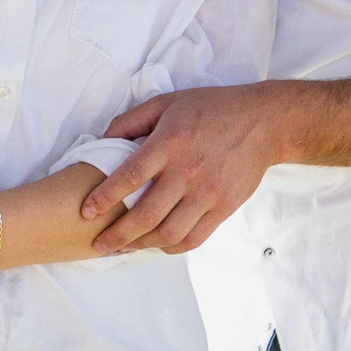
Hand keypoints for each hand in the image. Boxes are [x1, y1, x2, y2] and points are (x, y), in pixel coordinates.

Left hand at [79, 84, 291, 253]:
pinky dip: (172, 247)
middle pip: (146, 214)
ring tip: (125, 247)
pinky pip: (194, 237)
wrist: (264, 121)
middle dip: (117, 235)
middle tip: (99, 245)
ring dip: (142, 245)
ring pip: (169, 232)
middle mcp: (187, 171)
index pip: (130, 176)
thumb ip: (131, 121)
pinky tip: (158, 245)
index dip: (105, 198)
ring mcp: (208, 192)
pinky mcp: (225, 207)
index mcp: (170, 143)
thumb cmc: (211, 108)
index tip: (86, 212)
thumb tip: (101, 141)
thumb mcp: (166, 103)